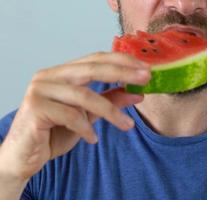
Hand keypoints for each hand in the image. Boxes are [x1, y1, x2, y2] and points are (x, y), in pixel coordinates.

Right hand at [0, 52, 150, 180]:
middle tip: (145, 79)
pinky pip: (70, 116)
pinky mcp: (35, 108)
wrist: (25, 156)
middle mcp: (50, 76)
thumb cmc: (55, 132)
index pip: (96, 58)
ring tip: (127, 126)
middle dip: (122, 73)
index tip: (146, 69)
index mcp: (62, 73)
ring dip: (111, 111)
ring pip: (84, 95)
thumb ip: (110, 101)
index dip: (122, 61)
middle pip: (92, 68)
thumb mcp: (88, 116)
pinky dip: (86, 128)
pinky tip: (93, 139)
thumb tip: (137, 93)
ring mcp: (40, 90)